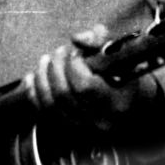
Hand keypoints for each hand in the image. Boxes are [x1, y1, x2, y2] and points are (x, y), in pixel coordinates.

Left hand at [23, 24, 164, 148]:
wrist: (129, 101)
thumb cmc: (125, 74)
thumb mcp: (120, 54)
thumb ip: (100, 40)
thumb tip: (77, 38)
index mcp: (115, 102)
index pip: (85, 87)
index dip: (75, 66)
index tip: (77, 53)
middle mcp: (98, 120)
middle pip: (64, 95)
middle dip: (57, 67)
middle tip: (61, 51)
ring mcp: (82, 127)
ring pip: (50, 104)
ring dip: (43, 77)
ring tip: (48, 59)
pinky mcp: (68, 127)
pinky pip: (43, 112)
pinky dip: (34, 92)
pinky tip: (36, 75)